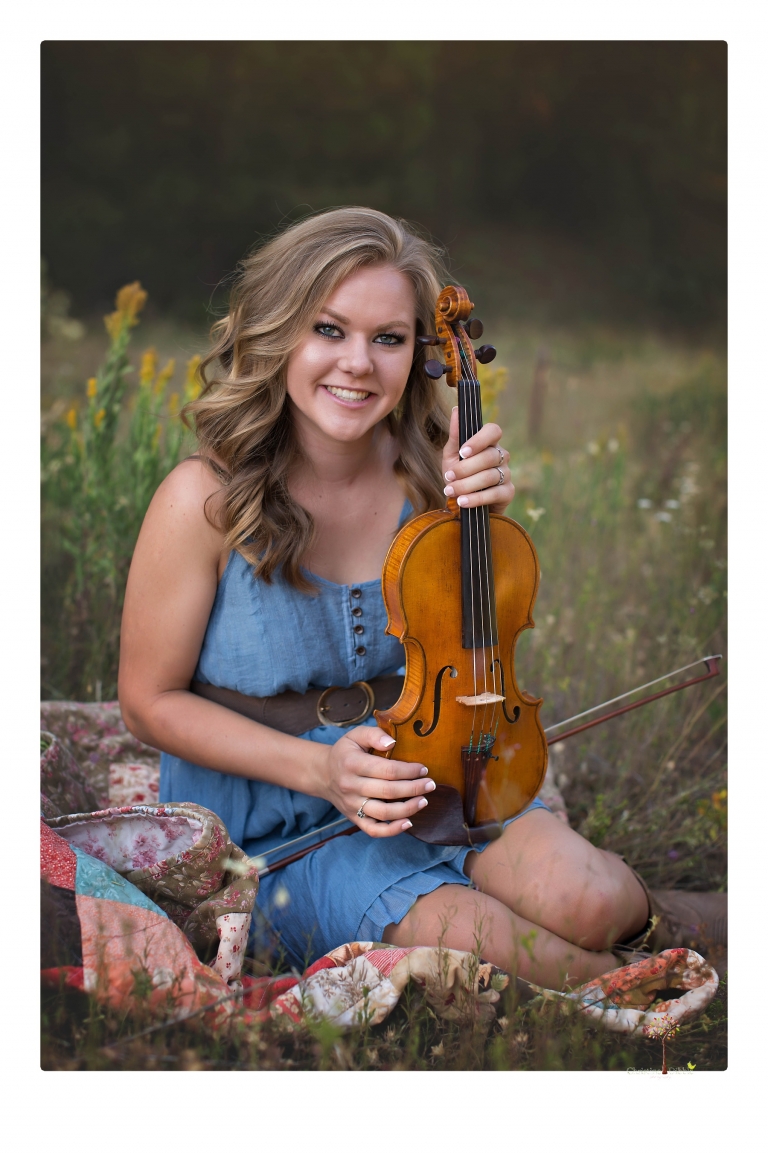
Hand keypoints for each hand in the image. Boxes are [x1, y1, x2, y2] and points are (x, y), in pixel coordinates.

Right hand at [319, 725, 436, 837]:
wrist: (324, 774)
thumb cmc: (346, 753)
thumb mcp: (355, 736)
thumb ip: (374, 734)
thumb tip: (392, 742)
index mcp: (352, 763)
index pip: (386, 770)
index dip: (408, 770)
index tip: (423, 768)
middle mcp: (351, 786)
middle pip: (388, 791)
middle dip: (414, 788)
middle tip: (430, 784)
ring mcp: (353, 805)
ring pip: (384, 812)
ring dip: (408, 809)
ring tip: (424, 801)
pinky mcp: (354, 818)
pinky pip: (374, 830)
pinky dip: (392, 830)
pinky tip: (408, 823)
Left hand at [441, 408, 514, 513]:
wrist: (461, 501)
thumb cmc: (458, 474)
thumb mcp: (451, 455)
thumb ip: (455, 435)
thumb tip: (456, 409)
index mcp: (489, 443)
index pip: (493, 431)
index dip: (479, 440)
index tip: (463, 452)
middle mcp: (501, 456)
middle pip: (489, 456)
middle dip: (466, 468)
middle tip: (448, 476)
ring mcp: (506, 474)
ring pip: (490, 476)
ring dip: (467, 485)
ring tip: (450, 490)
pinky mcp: (508, 493)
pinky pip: (495, 494)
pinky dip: (476, 498)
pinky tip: (462, 502)